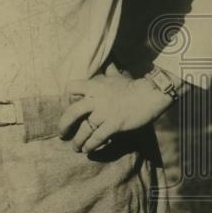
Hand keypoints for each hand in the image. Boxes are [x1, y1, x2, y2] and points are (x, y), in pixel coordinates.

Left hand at [57, 66, 172, 153]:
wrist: (150, 94)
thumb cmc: (133, 85)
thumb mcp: (116, 76)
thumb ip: (108, 71)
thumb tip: (109, 62)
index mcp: (93, 85)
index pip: (71, 88)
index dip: (68, 97)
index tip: (69, 105)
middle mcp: (95, 99)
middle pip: (72, 112)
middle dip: (64, 125)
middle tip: (61, 134)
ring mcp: (104, 113)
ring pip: (84, 129)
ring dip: (78, 140)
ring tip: (75, 147)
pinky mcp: (114, 124)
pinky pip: (98, 137)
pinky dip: (91, 145)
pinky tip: (87, 150)